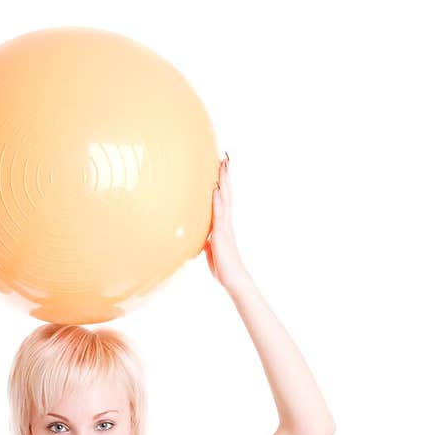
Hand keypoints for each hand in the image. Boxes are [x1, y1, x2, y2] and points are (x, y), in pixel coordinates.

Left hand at [204, 153, 245, 289]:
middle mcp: (225, 222)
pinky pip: (219, 214)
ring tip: (223, 164)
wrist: (233, 278)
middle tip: (225, 156)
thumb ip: (206, 241)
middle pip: (226, 193)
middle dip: (225, 175)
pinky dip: (217, 200)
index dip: (222, 183)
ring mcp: (225, 226)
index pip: (223, 198)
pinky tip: (215, 189)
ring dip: (223, 181)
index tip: (222, 166)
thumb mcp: (210, 250)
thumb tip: (201, 239)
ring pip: (225, 198)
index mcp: (222, 224)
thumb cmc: (222, 266)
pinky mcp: (221, 234)